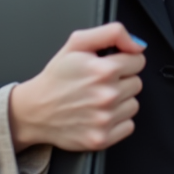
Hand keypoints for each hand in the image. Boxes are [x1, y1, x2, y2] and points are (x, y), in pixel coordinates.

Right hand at [9, 22, 146, 152]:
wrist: (35, 110)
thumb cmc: (56, 77)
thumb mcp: (77, 43)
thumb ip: (112, 34)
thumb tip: (138, 45)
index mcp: (103, 70)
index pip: (138, 61)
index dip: (124, 61)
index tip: (110, 65)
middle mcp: (106, 96)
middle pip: (137, 83)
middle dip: (121, 81)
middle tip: (98, 83)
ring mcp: (105, 119)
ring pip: (133, 105)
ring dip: (120, 102)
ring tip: (97, 99)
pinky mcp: (102, 139)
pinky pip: (129, 126)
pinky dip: (117, 121)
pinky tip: (99, 114)